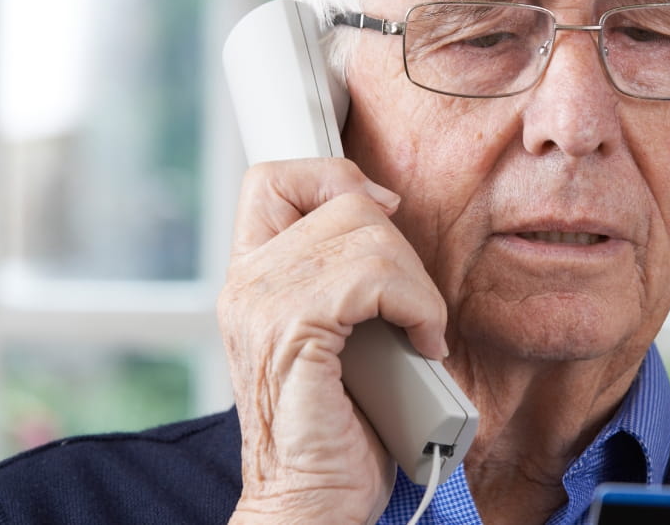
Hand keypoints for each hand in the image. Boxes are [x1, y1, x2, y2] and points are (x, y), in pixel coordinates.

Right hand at [218, 159, 448, 523]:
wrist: (311, 503)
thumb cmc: (335, 431)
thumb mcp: (338, 334)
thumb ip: (343, 278)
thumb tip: (388, 216)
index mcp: (250, 278)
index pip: (274, 177)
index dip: (335, 178)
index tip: (384, 219)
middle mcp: (246, 283)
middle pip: (342, 199)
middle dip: (401, 248)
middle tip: (415, 308)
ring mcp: (263, 305)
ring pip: (366, 233)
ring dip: (416, 284)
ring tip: (421, 332)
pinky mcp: (293, 332)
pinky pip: (376, 277)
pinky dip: (419, 306)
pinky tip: (423, 343)